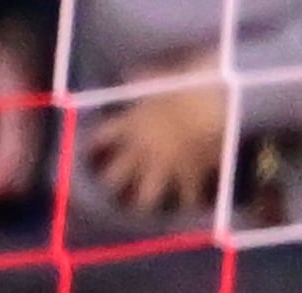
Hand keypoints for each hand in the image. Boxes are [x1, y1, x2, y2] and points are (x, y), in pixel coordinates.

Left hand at [82, 71, 236, 216]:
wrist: (214, 106)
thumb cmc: (187, 86)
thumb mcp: (161, 78)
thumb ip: (144, 79)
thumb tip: (130, 76)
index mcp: (131, 124)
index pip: (102, 137)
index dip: (93, 145)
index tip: (87, 151)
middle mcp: (141, 151)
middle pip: (115, 177)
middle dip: (111, 183)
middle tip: (111, 187)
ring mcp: (164, 168)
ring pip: (146, 197)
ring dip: (144, 202)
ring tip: (143, 207)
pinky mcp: (189, 179)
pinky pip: (186, 198)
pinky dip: (189, 202)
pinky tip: (189, 206)